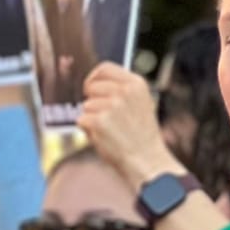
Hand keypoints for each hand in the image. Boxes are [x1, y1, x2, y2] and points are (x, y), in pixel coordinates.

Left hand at [80, 64, 173, 188]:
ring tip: (111, 131)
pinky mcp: (98, 121)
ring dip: (92, 119)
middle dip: (92, 101)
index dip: (94, 78)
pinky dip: (88, 132)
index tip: (90, 88)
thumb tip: (95, 84)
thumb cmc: (142, 137)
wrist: (147, 161)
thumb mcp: (140, 104)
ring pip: (86, 106)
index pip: (105, 68)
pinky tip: (105, 139)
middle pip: (91, 86)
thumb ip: (122, 91)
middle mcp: (124, 91)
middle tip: (106, 119)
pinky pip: (81, 120)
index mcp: (136, 84)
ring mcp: (111, 106)